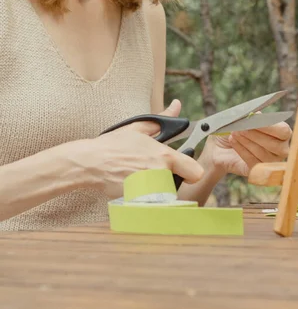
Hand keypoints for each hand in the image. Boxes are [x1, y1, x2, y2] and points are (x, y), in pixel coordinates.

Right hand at [81, 100, 203, 198]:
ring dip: (156, 188)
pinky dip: (144, 197)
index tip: (183, 168)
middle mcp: (161, 175)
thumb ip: (163, 119)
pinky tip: (132, 186)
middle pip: (178, 183)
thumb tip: (176, 105)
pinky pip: (151, 203)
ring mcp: (150, 192)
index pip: (195, 172)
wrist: (91, 164)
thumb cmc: (113, 145)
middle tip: (149, 170)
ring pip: (165, 194)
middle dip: (168, 177)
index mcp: (164, 157)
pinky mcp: (140, 203)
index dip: (190, 170)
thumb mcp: (138, 128)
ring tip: (138, 177)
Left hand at [202, 121, 291, 177]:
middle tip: (240, 128)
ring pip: (264, 154)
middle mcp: (280, 149)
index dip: (269, 126)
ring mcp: (271, 162)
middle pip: (276, 146)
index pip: (283, 131)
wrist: (219, 147)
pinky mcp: (259, 171)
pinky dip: (242, 150)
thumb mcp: (240, 120)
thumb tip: (257, 115)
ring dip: (247, 142)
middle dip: (256, 135)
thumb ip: (250, 117)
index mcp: (281, 133)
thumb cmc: (235, 129)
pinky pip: (254, 162)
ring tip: (234, 133)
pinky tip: (233, 142)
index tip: (253, 120)